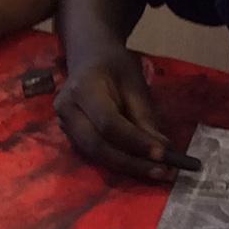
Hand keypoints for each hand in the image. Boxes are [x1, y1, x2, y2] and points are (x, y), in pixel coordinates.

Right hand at [54, 47, 174, 182]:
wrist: (88, 56)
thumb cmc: (114, 65)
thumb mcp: (134, 82)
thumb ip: (145, 116)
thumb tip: (164, 149)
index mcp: (83, 88)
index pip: (108, 123)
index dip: (135, 142)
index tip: (163, 154)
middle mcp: (67, 110)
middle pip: (98, 146)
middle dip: (132, 163)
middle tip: (163, 172)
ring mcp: (64, 125)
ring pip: (95, 155)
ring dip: (127, 167)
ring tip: (156, 173)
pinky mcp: (70, 136)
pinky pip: (94, 155)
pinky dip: (119, 163)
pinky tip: (140, 166)